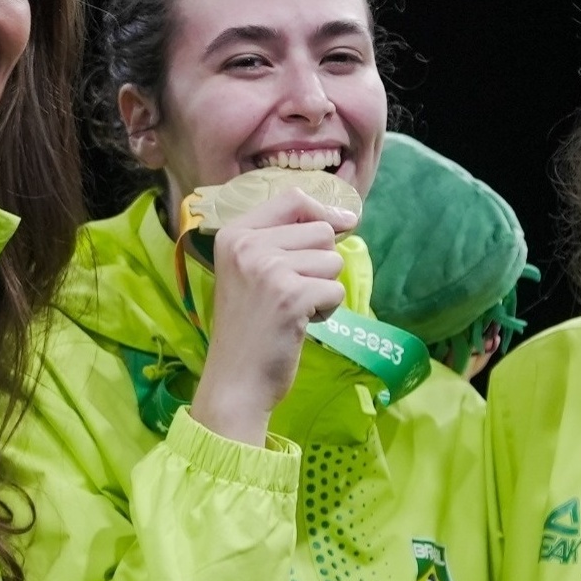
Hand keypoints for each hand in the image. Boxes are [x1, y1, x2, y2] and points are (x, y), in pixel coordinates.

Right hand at [189, 188, 356, 444]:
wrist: (235, 381)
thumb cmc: (247, 329)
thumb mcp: (251, 272)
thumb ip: (284, 240)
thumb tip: (347, 218)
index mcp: (233, 235)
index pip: (292, 199)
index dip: (323, 210)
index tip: (344, 224)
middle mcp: (247, 246)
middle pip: (320, 230)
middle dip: (320, 263)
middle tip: (292, 293)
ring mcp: (268, 269)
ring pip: (332, 260)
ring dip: (323, 287)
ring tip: (295, 309)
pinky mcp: (291, 296)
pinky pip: (335, 289)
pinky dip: (327, 309)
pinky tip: (301, 324)